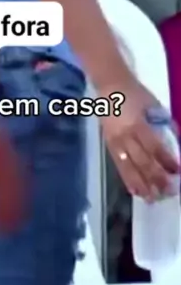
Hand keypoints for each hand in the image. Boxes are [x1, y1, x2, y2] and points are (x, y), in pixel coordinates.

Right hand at [100, 77, 179, 200]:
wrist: (110, 85)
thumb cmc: (136, 93)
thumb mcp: (154, 105)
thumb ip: (164, 125)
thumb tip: (177, 145)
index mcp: (138, 123)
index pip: (155, 147)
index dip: (167, 161)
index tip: (177, 171)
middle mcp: (125, 135)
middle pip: (142, 161)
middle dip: (156, 178)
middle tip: (169, 191)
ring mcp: (115, 141)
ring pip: (129, 167)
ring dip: (142, 184)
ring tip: (152, 199)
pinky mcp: (109, 144)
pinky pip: (119, 166)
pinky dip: (127, 179)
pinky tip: (135, 191)